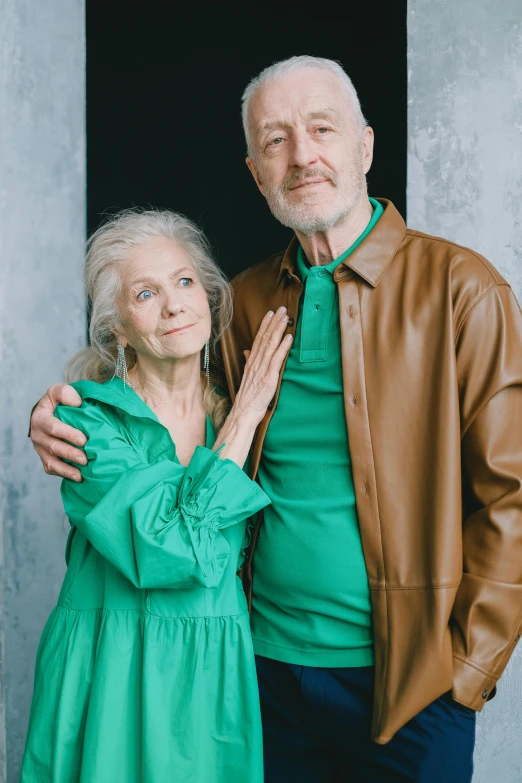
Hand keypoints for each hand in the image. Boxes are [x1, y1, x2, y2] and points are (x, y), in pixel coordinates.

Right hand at [30, 384, 86, 480]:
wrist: (49, 413)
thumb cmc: (56, 402)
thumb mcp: (57, 391)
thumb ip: (65, 393)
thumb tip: (77, 403)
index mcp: (40, 418)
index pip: (52, 427)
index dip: (67, 434)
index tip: (84, 439)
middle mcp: (38, 435)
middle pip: (53, 447)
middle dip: (69, 454)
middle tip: (85, 459)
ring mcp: (40, 449)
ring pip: (51, 461)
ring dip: (66, 469)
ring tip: (80, 475)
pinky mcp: (45, 458)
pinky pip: (51, 469)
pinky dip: (63, 474)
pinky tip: (77, 478)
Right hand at [233, 306, 292, 424]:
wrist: (244, 411)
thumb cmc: (248, 396)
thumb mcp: (247, 376)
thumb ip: (248, 361)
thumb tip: (248, 351)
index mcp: (251, 361)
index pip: (258, 339)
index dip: (264, 325)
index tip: (269, 313)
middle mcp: (256, 362)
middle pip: (265, 338)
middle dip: (273, 322)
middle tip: (280, 308)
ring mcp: (262, 369)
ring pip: (270, 345)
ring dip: (278, 329)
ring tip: (285, 317)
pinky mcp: (269, 377)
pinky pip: (276, 359)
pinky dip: (283, 347)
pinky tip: (288, 337)